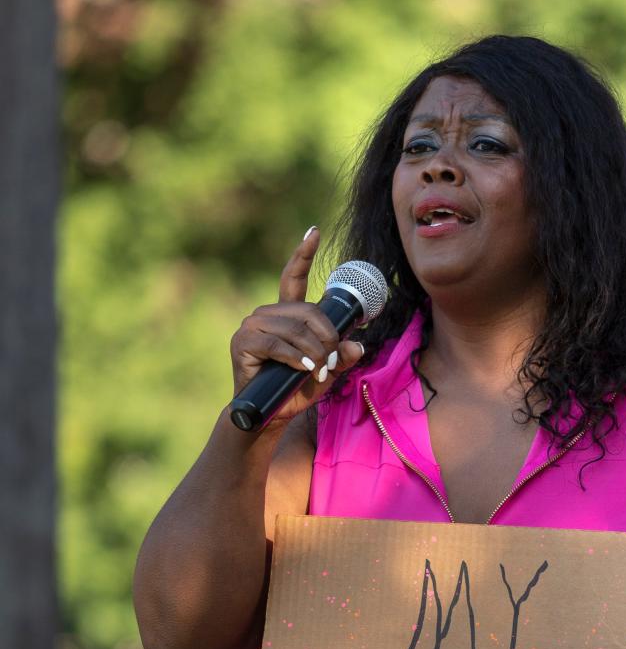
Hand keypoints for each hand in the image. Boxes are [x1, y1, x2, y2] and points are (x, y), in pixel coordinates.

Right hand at [228, 227, 365, 428]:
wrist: (268, 417)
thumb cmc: (294, 392)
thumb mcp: (325, 373)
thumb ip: (341, 357)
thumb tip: (358, 345)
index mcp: (284, 316)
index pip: (292, 278)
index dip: (303, 255)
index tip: (314, 232)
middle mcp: (266, 315)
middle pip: (306, 312)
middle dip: (326, 337)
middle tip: (331, 362)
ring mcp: (251, 326)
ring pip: (295, 330)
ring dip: (314, 352)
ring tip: (318, 371)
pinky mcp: (243, 342)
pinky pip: (279, 344)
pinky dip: (297, 358)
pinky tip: (305, 369)